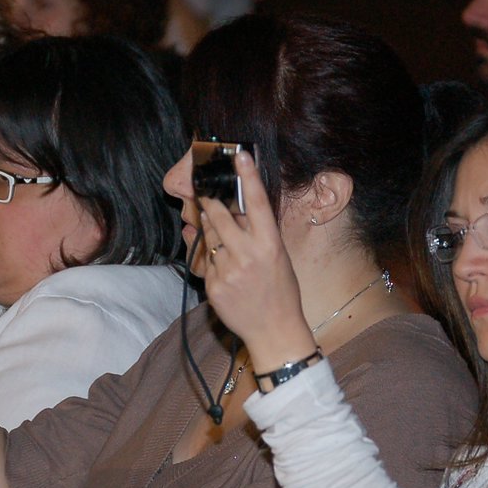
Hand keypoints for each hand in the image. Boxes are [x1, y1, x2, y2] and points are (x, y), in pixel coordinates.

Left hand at [198, 150, 315, 370]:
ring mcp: (228, 270)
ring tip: (220, 234)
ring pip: (209, 236)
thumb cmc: (281, 292)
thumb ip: (259, 235)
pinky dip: (212, 258)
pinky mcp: (214, 285)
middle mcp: (248, 254)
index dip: (248, 176)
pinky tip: (225, 267)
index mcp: (270, 244)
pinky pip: (206, 261)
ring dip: (210, 228)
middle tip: (206, 192)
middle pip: (220, 214)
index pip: (257, 203)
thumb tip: (238, 212)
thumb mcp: (278, 258)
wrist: (274, 331)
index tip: (239, 155)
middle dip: (210, 202)